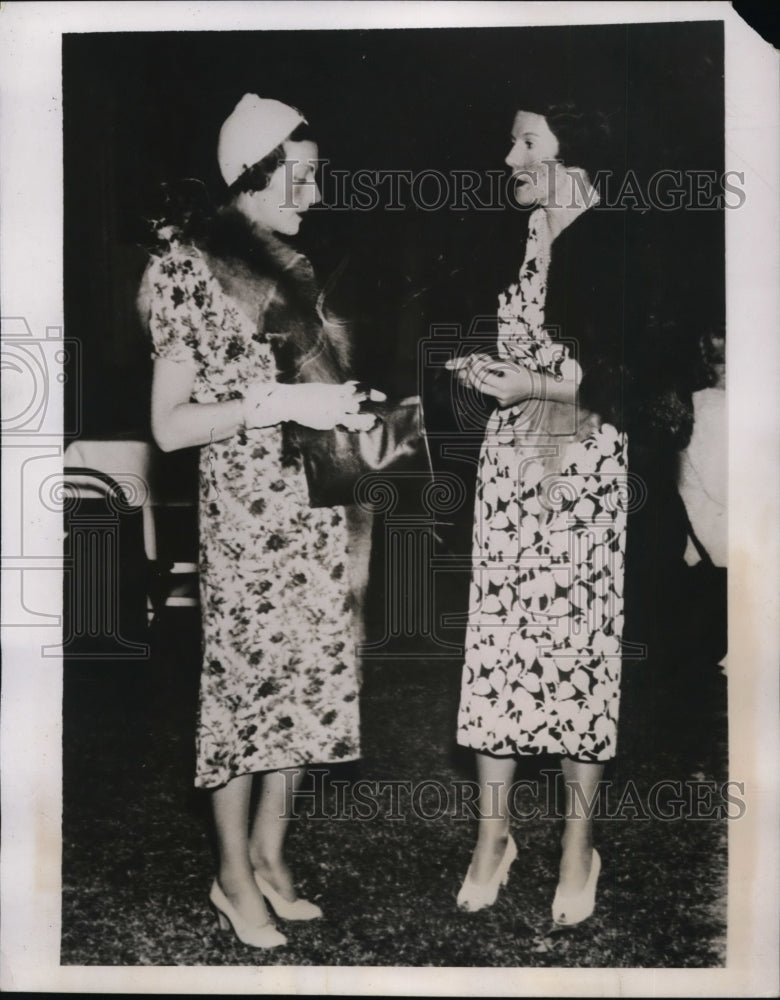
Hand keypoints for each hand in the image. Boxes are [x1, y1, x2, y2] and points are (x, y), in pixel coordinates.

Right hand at [243, 380, 385, 429]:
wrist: (289, 402)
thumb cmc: (304, 396)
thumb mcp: (322, 391)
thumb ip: (335, 394)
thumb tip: (345, 396)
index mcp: (335, 389)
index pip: (357, 387)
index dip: (370, 390)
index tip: (382, 395)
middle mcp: (336, 398)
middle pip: (360, 395)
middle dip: (373, 397)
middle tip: (384, 401)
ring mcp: (333, 410)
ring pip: (355, 413)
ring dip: (366, 418)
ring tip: (374, 421)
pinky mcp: (328, 421)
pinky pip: (345, 425)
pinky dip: (354, 427)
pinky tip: (361, 428)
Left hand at [446, 354, 534, 406]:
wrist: (534, 387)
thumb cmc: (523, 374)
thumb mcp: (509, 366)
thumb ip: (493, 365)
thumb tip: (479, 363)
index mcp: (503, 385)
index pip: (484, 377)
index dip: (477, 368)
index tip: (474, 360)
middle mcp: (501, 395)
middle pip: (480, 387)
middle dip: (473, 377)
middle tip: (471, 368)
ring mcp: (501, 401)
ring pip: (485, 391)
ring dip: (480, 381)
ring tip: (481, 372)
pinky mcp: (502, 403)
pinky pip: (491, 394)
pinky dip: (490, 387)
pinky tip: (495, 382)